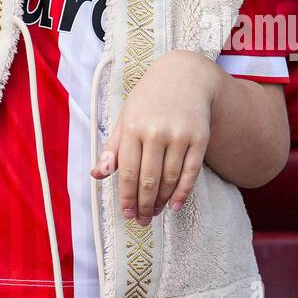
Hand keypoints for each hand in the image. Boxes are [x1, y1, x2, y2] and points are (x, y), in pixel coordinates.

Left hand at [91, 49, 218, 222]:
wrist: (184, 76)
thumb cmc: (149, 100)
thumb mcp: (126, 117)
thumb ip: (113, 148)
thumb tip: (97, 175)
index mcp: (133, 127)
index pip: (127, 171)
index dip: (126, 197)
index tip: (126, 213)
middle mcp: (156, 131)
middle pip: (148, 179)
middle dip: (143, 205)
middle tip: (141, 221)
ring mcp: (180, 135)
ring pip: (170, 179)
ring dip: (161, 202)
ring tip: (154, 214)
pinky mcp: (200, 138)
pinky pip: (191, 173)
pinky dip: (183, 193)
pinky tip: (175, 206)